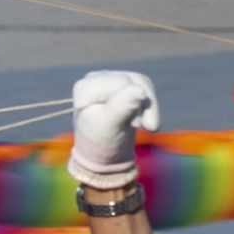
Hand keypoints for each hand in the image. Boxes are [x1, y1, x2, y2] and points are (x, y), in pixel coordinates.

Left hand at [68, 68, 158, 183]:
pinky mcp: (121, 84)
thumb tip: (140, 90)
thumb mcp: (112, 126)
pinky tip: (141, 119)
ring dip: (148, 105)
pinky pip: (144, 85)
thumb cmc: (103, 143)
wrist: (105, 155)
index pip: (121, 83)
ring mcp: (107, 80)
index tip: (132, 125)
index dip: (132, 102)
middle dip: (142, 104)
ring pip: (141, 82)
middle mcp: (93, 78)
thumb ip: (122, 107)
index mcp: (85, 88)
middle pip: (132, 80)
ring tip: (143, 125)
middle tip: (139, 126)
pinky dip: (148, 104)